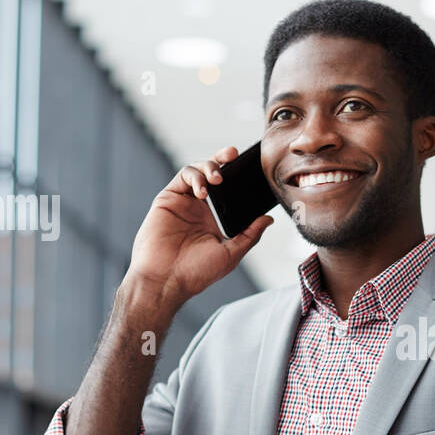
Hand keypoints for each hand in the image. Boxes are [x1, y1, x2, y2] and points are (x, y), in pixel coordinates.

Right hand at [125, 145, 274, 312]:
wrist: (166, 280)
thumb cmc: (196, 273)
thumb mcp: (231, 253)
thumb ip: (250, 235)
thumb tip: (268, 219)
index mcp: (213, 219)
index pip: (227, 190)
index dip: (237, 176)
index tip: (251, 168)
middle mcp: (197, 208)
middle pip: (211, 173)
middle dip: (222, 159)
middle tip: (233, 155)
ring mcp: (182, 202)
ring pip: (196, 170)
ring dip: (209, 167)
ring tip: (217, 178)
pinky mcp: (167, 199)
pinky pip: (181, 177)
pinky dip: (194, 177)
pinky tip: (203, 191)